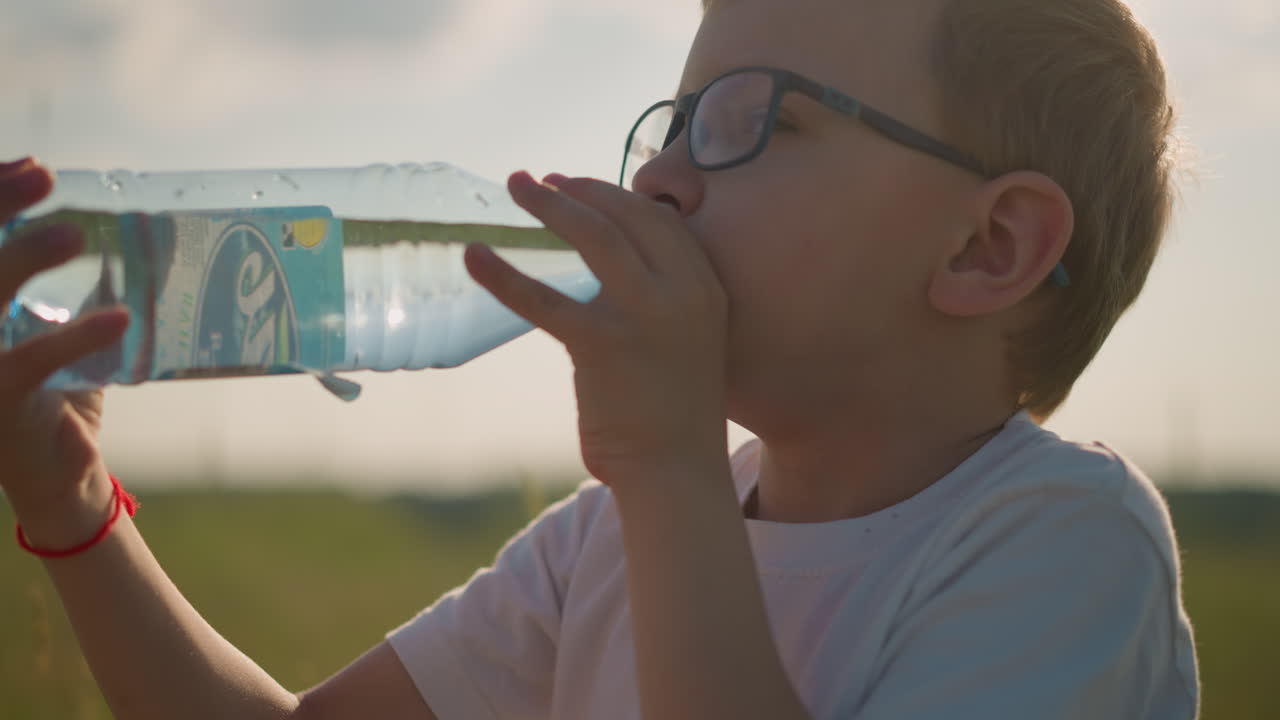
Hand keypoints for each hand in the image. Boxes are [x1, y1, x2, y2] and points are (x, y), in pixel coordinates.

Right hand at [0, 158, 129, 545]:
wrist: (60, 480)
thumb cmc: (59, 397)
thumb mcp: (63, 331)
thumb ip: (82, 286)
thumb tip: (127, 230)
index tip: (33, 167)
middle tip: (45, 175)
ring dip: (23, 258)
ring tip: (77, 234)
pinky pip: (27, 364)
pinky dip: (74, 338)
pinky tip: (122, 319)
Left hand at [465, 171, 728, 485]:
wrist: (679, 470)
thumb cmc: (674, 413)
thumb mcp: (686, 341)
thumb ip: (659, 303)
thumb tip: (607, 279)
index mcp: (704, 287)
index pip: (658, 220)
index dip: (614, 195)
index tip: (578, 185)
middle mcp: (681, 291)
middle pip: (625, 215)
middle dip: (578, 189)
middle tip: (538, 181)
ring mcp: (643, 314)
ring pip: (592, 236)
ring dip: (550, 204)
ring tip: (516, 186)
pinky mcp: (602, 343)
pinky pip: (543, 298)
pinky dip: (503, 274)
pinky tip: (473, 256)